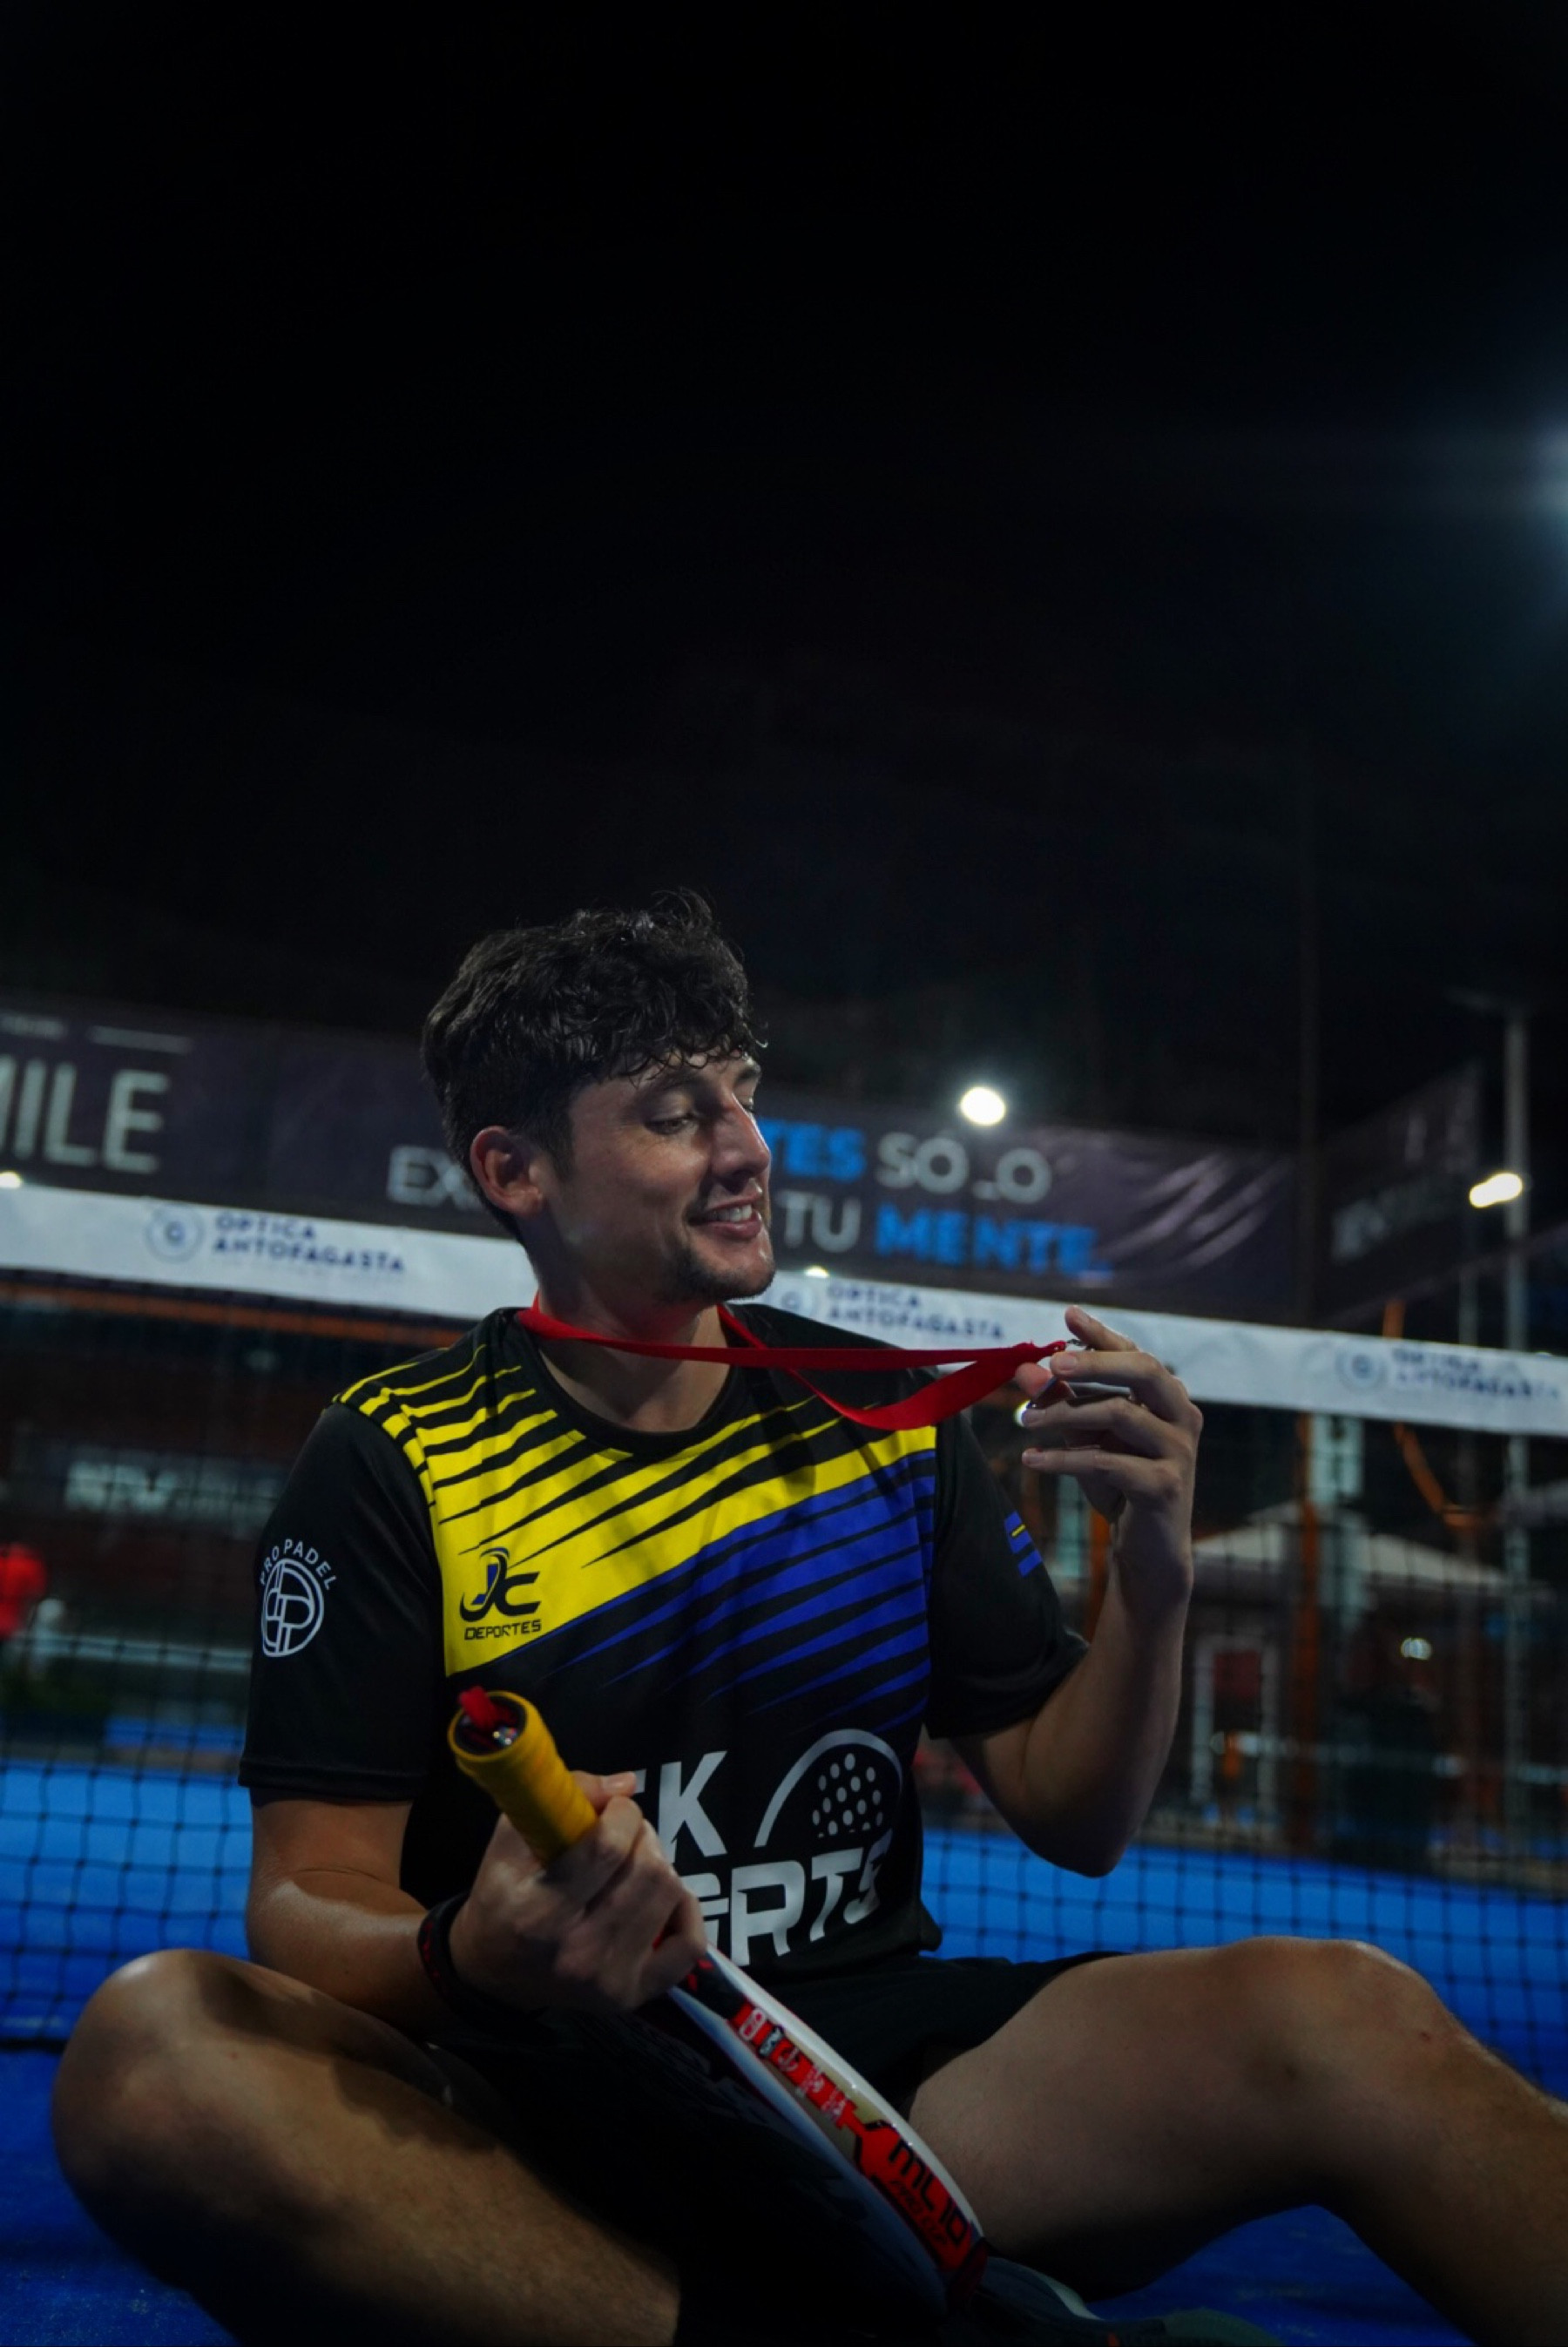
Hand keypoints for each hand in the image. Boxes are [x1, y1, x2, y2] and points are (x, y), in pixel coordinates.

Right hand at [447, 1768, 706, 2014]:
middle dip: (642, 1835)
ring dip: (660, 1864)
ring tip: (636, 1861)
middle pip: (646, 1871)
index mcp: (538, 1913)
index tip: (615, 1806)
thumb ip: (565, 1799)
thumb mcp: (513, 1840)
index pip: (607, 1849)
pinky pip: (688, 1945)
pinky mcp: (633, 1995)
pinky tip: (664, 1898)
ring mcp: (609, 1980)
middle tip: (625, 1832)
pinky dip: (685, 1911)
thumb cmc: (501, 1897)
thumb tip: (626, 1784)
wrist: (493, 1973)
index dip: (622, 1813)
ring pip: (669, 1896)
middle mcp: (577, 1953)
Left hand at [1015, 1304, 1200, 1608]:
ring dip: (1065, 1414)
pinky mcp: (1165, 1485)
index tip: (1068, 1315)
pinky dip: (1063, 1459)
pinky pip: (1106, 1461)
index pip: (1136, 1353)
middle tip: (1051, 1364)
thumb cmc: (1119, 1484)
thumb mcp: (1087, 1438)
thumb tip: (1025, 1370)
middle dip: (1094, 1361)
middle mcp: (1183, 1417)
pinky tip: (1031, 1461)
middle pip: (1144, 1370)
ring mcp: (1179, 1451)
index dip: (1103, 1334)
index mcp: (1167, 1398)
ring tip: (1025, 1421)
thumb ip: (1063, 1403)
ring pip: (1119, 1414)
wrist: (1148, 1550)